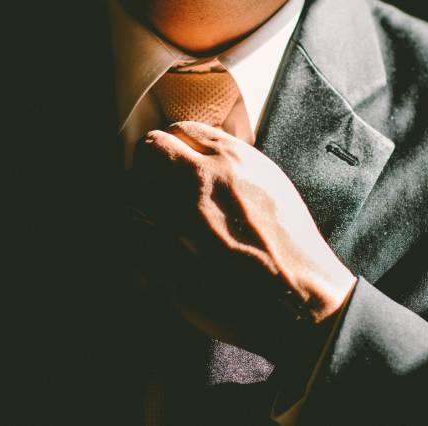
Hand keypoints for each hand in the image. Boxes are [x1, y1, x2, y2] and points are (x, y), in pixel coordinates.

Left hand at [128, 121, 355, 360]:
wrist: (297, 297)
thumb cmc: (291, 244)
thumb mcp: (271, 183)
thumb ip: (231, 162)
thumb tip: (201, 153)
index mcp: (228, 160)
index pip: (177, 131)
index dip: (174, 145)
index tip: (174, 158)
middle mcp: (196, 183)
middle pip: (147, 155)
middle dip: (150, 166)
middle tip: (158, 183)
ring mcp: (174, 222)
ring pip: (132, 195)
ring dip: (142, 204)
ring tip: (159, 219)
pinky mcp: (161, 261)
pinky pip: (130, 239)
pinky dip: (138, 242)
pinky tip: (157, 250)